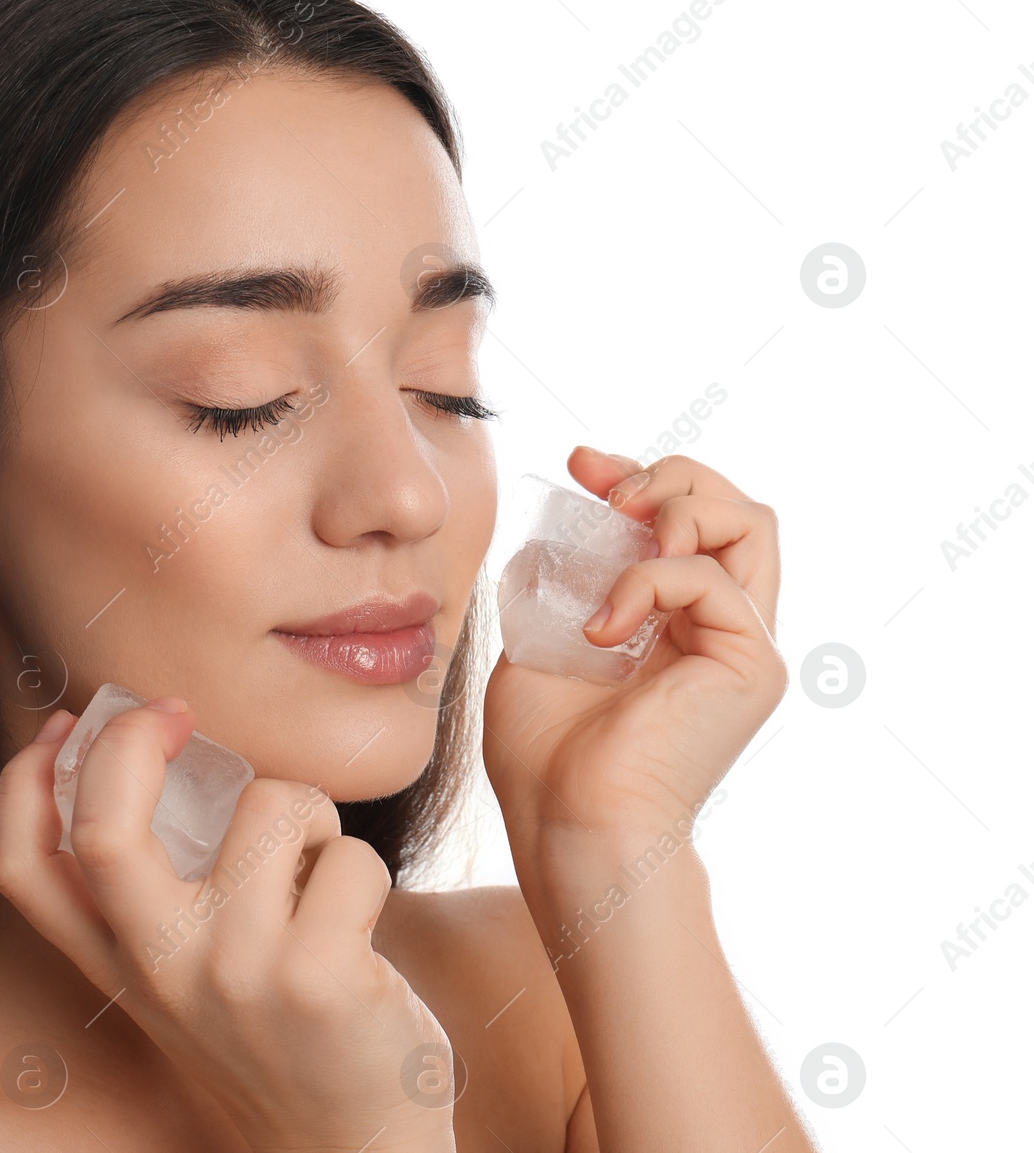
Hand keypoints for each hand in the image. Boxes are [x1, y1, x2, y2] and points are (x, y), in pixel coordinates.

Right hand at [0, 697, 457, 1152]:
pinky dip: (362, 868)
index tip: (69, 723)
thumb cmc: (278, 1035)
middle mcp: (162, 970)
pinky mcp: (317, 979)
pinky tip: (357, 922)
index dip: (25, 778)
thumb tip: (133, 747)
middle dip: (133, 740)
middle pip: (106, 828)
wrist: (350, 1151)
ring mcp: (237, 975)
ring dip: (310, 814)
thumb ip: (148, 890)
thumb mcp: (184, 976)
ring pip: (273, 806)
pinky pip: (349, 856)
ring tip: (313, 869)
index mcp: (120, 964)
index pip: (22, 868)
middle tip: (176, 715)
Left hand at [483, 448, 787, 853]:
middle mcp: (722, 628)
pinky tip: (601, 630)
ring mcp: (744, 645)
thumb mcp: (537, 644)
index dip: (639, 476)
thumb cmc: (546, 756)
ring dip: (678, 505)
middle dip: (670, 474)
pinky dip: (644, 580)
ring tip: (621, 530)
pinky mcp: (750, 663)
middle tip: (606, 489)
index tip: (579, 464)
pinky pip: (708, 577)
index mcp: (677, 623)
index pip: (688, 519)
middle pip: (736, 506)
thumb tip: (550, 537)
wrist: (568, 824)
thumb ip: (556, 587)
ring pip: (751, 522)